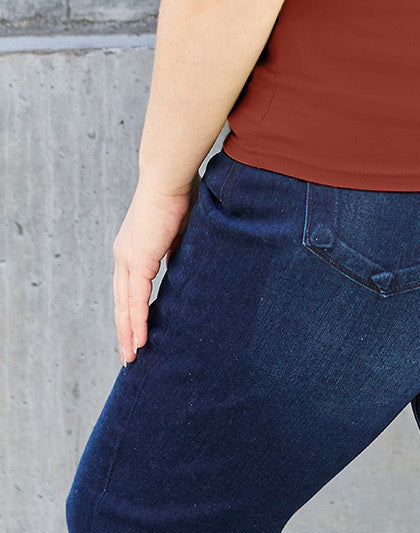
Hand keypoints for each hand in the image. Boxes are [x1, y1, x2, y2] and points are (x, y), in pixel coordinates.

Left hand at [112, 176, 199, 364]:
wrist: (168, 175)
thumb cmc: (179, 192)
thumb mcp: (180, 229)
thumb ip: (178, 250)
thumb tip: (185, 268)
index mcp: (133, 246)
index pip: (128, 287)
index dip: (131, 310)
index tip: (135, 330)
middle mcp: (124, 255)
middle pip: (120, 302)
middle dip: (124, 330)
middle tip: (128, 355)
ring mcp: (128, 258)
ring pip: (124, 305)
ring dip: (128, 333)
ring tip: (132, 357)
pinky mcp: (138, 260)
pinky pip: (135, 298)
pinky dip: (137, 321)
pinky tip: (140, 340)